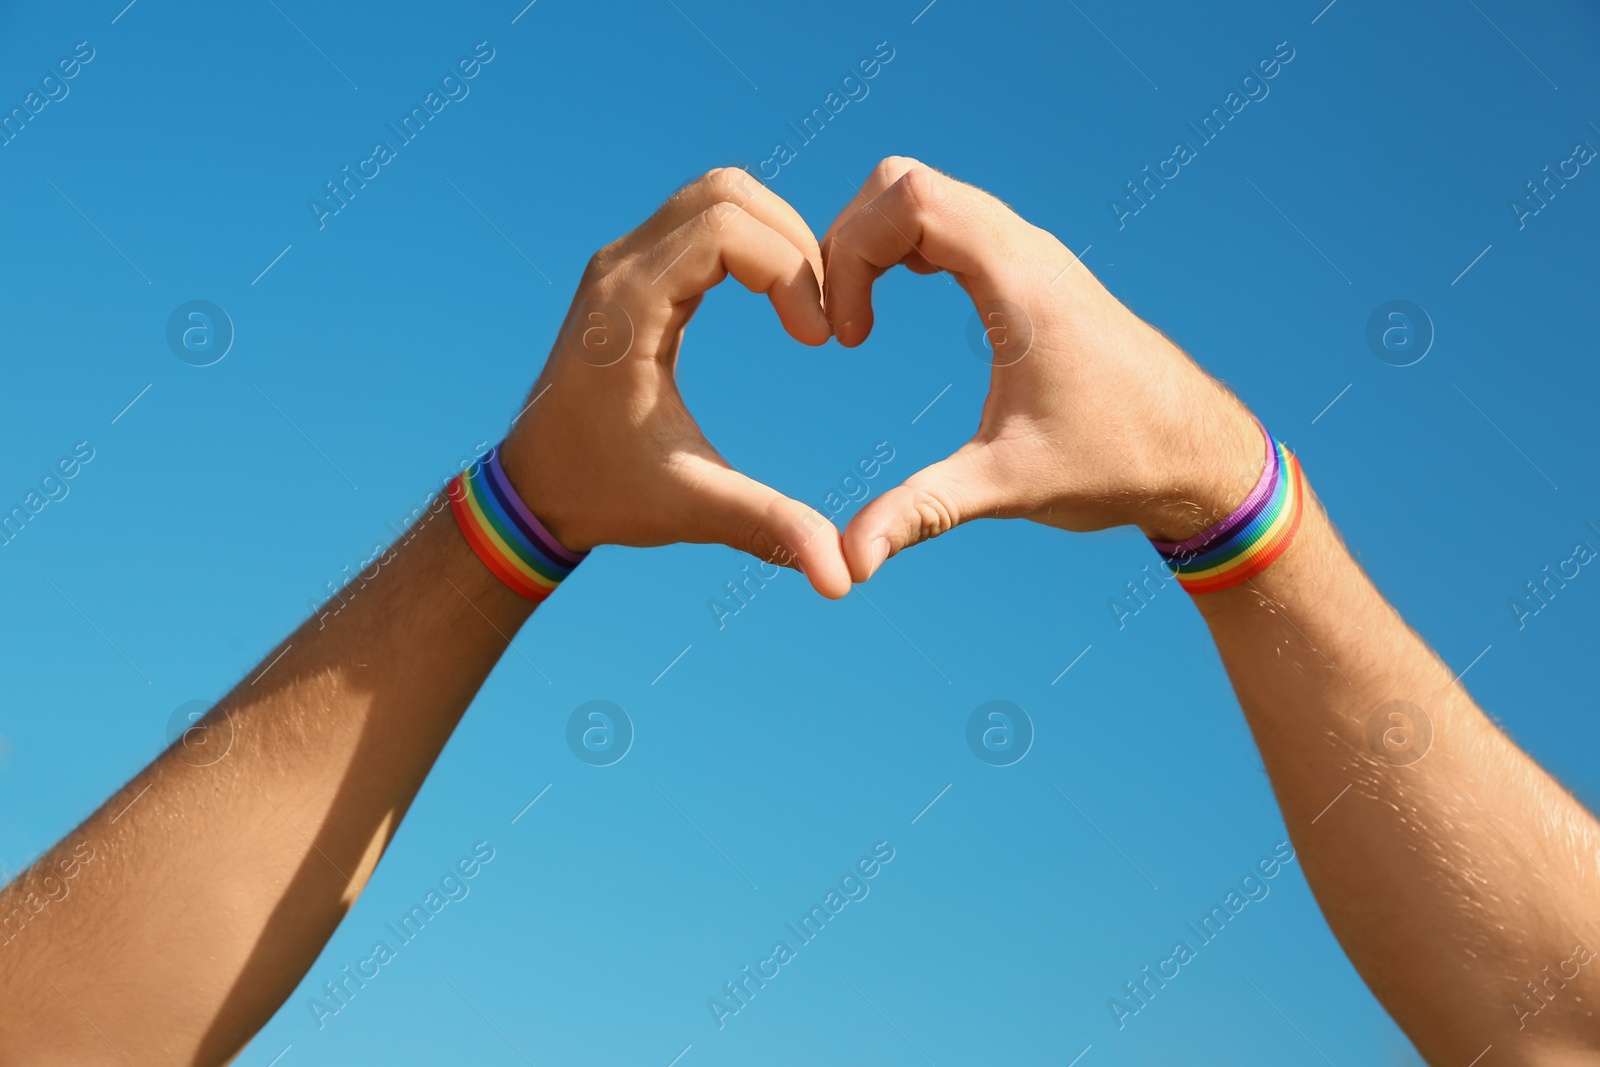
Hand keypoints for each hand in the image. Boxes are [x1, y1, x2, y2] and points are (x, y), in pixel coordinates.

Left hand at [500, 169, 851, 598]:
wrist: (531, 489)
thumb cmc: (602, 494)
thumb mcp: (692, 508)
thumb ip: (769, 528)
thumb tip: (844, 580)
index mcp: (629, 307)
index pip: (728, 228)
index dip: (791, 272)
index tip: (817, 340)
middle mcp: (620, 267)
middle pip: (727, 192)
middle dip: (793, 242)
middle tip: (819, 314)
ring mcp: (622, 262)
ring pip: (716, 196)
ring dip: (775, 237)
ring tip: (803, 308)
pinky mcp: (632, 272)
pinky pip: (702, 222)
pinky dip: (751, 245)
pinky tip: (775, 304)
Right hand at [820, 157, 1265, 579]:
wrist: (1199, 455)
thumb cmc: (1115, 464)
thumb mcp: (1008, 487)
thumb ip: (922, 512)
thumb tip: (848, 562)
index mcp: (1020, 282)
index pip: (909, 200)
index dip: (851, 252)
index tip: (847, 337)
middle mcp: (1026, 250)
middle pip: (905, 182)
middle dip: (849, 239)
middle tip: (838, 318)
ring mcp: (1030, 254)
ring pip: (925, 194)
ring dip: (874, 241)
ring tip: (855, 318)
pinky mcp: (1030, 271)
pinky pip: (950, 220)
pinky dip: (903, 245)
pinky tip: (892, 303)